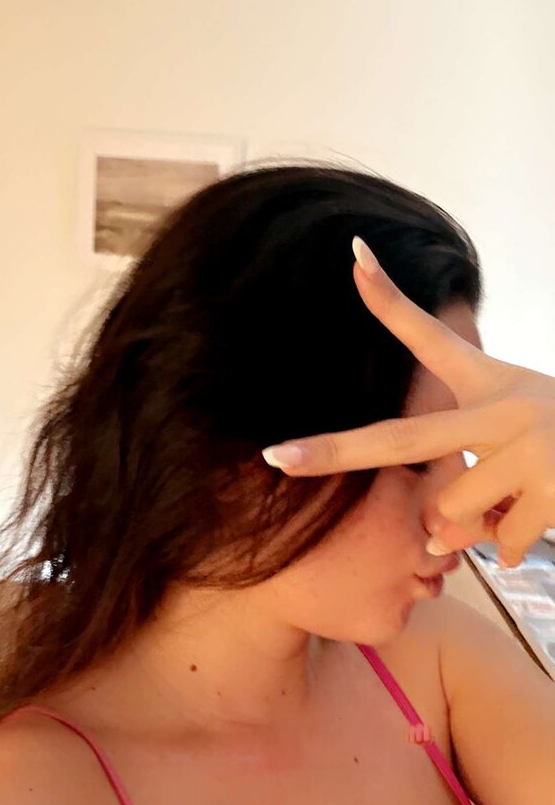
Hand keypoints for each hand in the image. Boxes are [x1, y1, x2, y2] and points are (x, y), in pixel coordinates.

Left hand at [262, 238, 554, 567]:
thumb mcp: (515, 427)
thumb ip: (463, 477)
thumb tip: (431, 545)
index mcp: (491, 383)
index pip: (433, 337)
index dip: (391, 301)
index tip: (353, 256)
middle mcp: (505, 407)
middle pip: (403, 439)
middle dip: (334, 451)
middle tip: (276, 457)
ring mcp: (530, 446)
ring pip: (453, 511)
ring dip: (470, 528)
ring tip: (512, 503)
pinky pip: (497, 544)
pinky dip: (507, 548)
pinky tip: (539, 520)